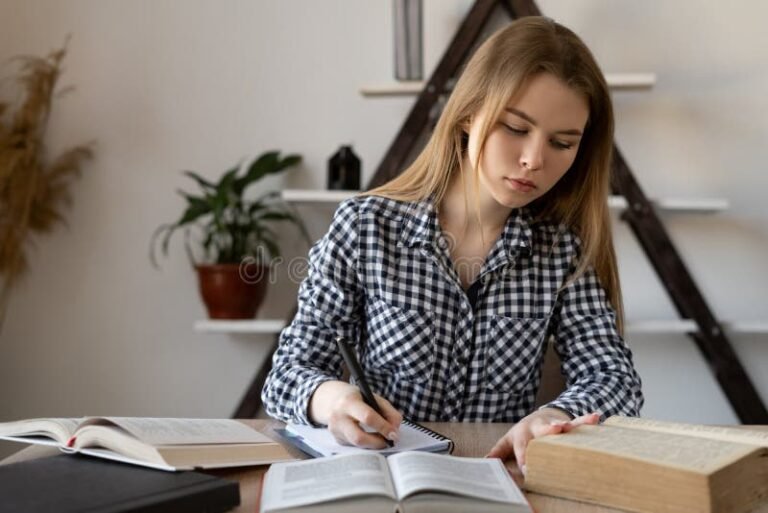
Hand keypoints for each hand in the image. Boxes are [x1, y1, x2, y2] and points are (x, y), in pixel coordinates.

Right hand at [309, 380, 402, 448]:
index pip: (368, 417)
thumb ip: (388, 411)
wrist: (331, 400)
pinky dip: (367, 444)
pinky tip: (370, 438)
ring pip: (357, 445)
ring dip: (374, 445)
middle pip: (359, 437)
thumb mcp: (373, 397)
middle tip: (389, 441)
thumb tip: (395, 430)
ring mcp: (336, 431)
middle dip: (377, 442)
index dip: (383, 427)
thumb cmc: (357, 398)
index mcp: (349, 402)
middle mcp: (339, 417)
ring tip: (382, 440)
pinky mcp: (337, 440)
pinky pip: (356, 446)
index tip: (394, 434)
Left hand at [485, 408, 599, 473]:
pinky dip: (587, 420)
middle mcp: (539, 427)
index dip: (525, 456)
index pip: (523, 446)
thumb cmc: (523, 434)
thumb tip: (485, 461)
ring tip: (572, 425)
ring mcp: (554, 424)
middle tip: (556, 430)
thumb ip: (499, 451)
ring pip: (561, 424)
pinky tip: (596, 417)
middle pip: (543, 430)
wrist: (538, 417)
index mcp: (523, 433)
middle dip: (549, 430)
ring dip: (567, 424)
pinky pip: (578, 422)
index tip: (527, 468)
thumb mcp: (509, 441)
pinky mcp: (568, 423)